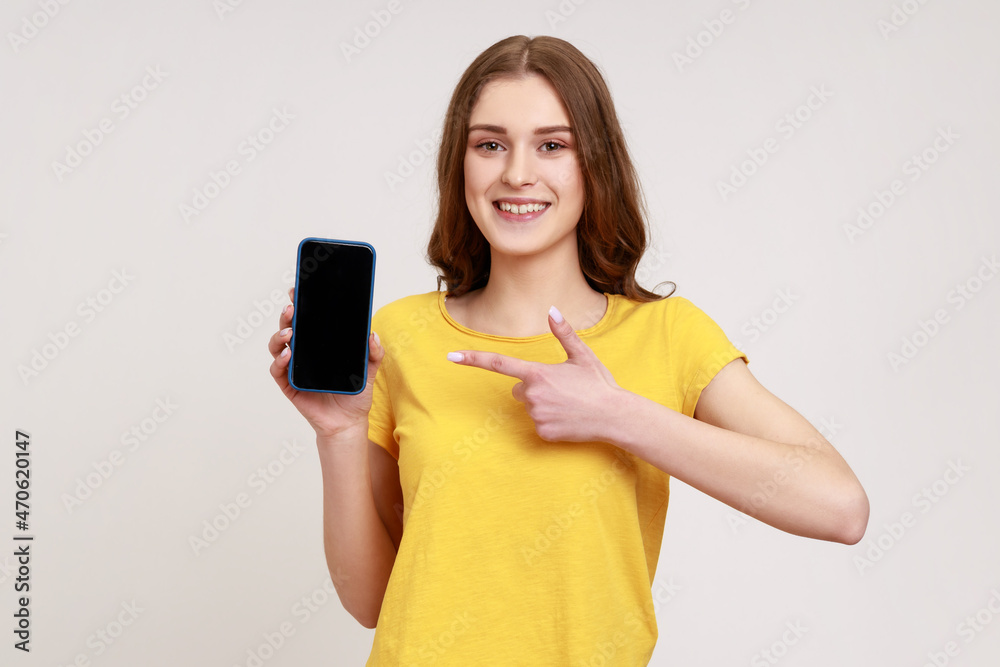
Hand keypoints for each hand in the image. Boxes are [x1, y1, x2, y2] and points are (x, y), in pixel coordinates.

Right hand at [268, 288, 384, 437]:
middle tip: (293, 306)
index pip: (307, 320)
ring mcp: (294, 368)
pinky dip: (279, 361)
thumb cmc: (355, 394)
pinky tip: (287, 355)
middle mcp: (303, 353)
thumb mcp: (369, 370)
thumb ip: (374, 353)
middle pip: (289, 327)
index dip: (301, 303)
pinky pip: (278, 371)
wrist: (348, 422)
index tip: (299, 289)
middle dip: (288, 314)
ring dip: (280, 335)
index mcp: (319, 344)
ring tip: (290, 332)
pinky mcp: (289, 385)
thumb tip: (372, 335)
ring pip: (277, 345)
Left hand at [447, 306, 623, 442]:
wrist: (615, 417)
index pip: (498, 364)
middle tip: (561, 389)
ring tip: (568, 403)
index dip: (472, 359)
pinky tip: (568, 417)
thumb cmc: (599, 384)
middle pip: (518, 389)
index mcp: (537, 373)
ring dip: (543, 403)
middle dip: (533, 387)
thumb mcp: (582, 355)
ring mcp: (536, 416)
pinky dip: (550, 420)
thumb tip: (552, 309)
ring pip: (529, 406)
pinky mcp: (542, 433)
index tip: (451, 356)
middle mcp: (532, 395)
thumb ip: (564, 333)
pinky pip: (538, 423)